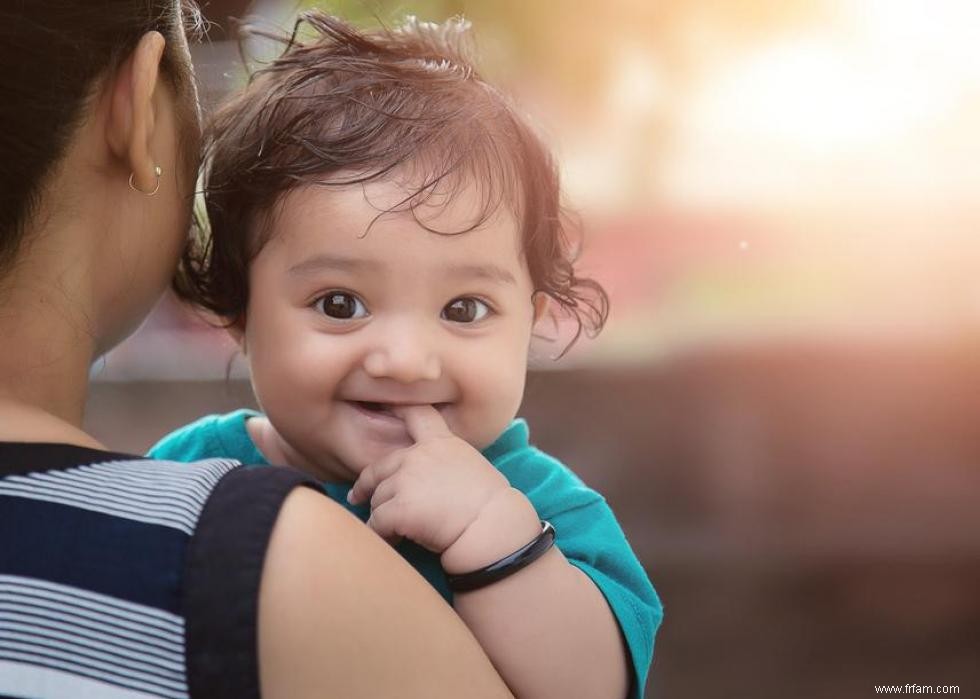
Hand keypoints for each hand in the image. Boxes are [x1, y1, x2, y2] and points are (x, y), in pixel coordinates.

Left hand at [347, 405, 513, 553]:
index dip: (396, 409)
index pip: (416, 415)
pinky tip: (395, 542)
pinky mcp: (399, 508)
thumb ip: (445, 462)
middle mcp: (418, 456)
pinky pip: (377, 523)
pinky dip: (382, 535)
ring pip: (377, 500)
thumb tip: (428, 479)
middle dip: (367, 485)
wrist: (493, 527)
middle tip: (358, 496)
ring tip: (396, 532)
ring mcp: (406, 480)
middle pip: (379, 468)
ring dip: (382, 516)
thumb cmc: (491, 504)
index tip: (382, 406)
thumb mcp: (471, 466)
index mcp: (441, 442)